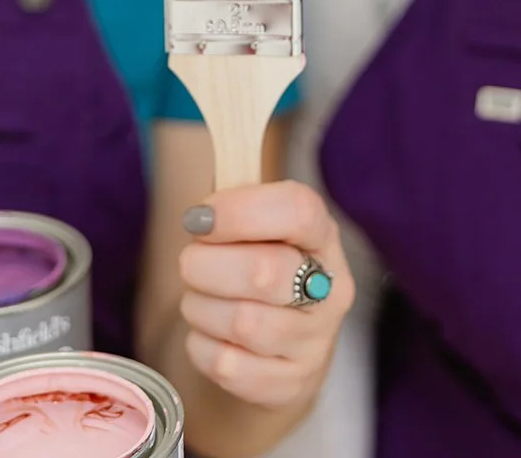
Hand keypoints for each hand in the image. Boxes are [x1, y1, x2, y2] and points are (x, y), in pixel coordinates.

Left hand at [178, 180, 354, 411]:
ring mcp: (316, 342)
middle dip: (207, 265)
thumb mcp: (255, 225)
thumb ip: (238, 193)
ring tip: (199, 298)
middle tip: (189, 263)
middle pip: (265, 272)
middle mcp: (331, 289)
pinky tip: (209, 333)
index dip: (240, 210)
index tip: (199, 217)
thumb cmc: (257, 265)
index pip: (298, 210)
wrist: (275, 348)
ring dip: (201, 307)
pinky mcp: (291, 385)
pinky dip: (201, 346)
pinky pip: (229, 365)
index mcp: (323, 235)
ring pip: (244, 323)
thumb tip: (220, 135)